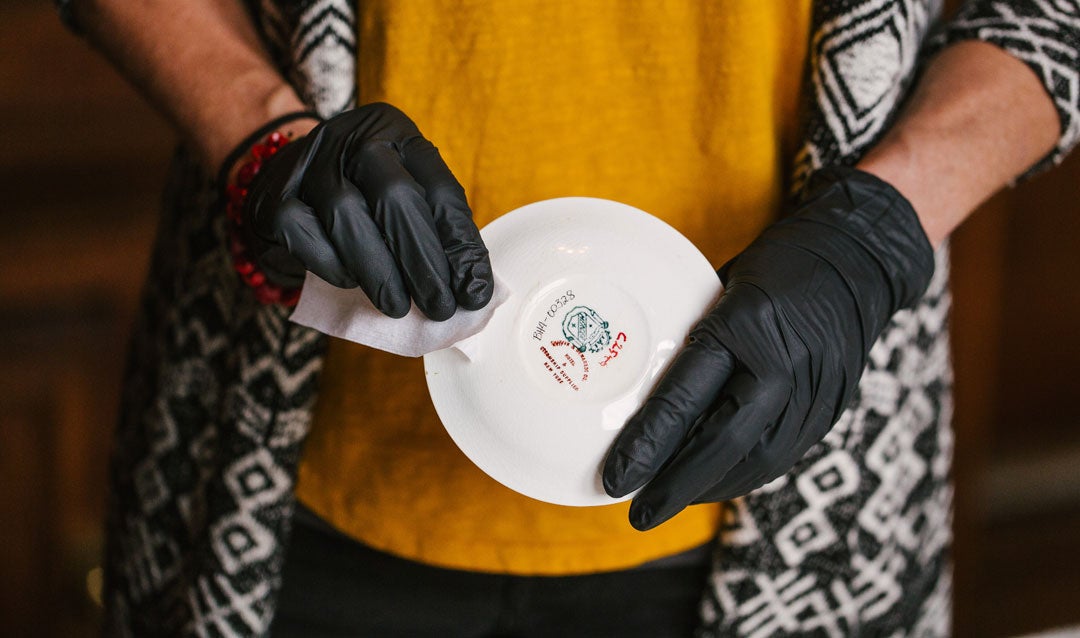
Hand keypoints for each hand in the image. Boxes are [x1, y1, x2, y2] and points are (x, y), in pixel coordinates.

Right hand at [240, 103, 492, 319]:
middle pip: (395, 197)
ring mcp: (308, 163)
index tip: (474, 290)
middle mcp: (352, 137)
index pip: (440, 189)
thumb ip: (434, 234)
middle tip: (439, 306)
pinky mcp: (273, 196)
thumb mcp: (401, 200)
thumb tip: (472, 289)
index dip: (460, 244)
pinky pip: (305, 234)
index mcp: (396, 133)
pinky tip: (351, 282)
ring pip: (348, 215)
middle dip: (422, 260)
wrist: (281, 186)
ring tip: (398, 307)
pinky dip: (333, 265)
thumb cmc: (359, 200)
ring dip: (379, 271)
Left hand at [602, 167, 934, 530]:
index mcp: (742, 326)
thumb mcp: (722, 285)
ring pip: (756, 462)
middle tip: (638, 514)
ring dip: (709, 486)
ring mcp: (813, 391)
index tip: (616, 479)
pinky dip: (745, 472)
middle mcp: (780, 365)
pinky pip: (784, 455)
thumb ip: (696, 336)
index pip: (683, 398)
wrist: (858, 258)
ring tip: (671, 498)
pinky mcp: (831, 408)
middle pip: (721, 445)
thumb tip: (647, 382)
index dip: (645, 445)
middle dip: (675, 487)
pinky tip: (717, 478)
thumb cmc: (777, 264)